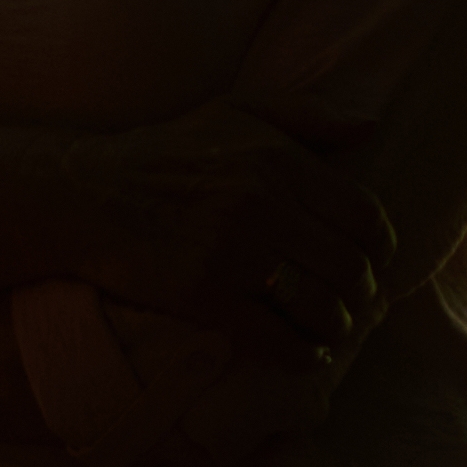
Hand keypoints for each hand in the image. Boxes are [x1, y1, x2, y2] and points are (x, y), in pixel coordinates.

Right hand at [52, 113, 388, 333]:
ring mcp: (234, 254)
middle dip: (360, 293)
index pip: (365, 217)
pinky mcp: (205, 296)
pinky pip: (278, 340)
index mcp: (279, 160)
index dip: (379, 248)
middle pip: (349, 268)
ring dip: (335, 327)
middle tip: (352, 302)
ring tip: (330, 329)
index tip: (371, 261)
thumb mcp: (235, 111)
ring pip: (321, 309)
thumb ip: (307, 115)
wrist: (87, 194)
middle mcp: (263, 206)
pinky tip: (305, 354)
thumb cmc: (167, 153)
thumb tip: (370, 128)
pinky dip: (302, 355)